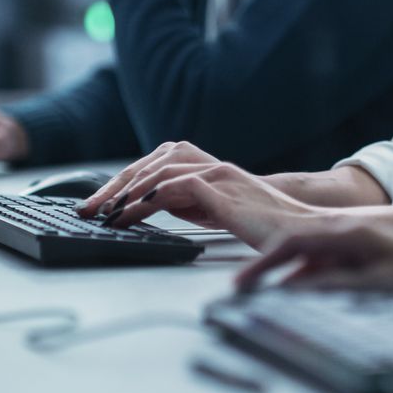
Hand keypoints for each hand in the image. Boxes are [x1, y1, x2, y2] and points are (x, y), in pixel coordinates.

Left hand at [77, 141, 316, 248]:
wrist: (304, 229)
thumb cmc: (263, 225)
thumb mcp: (215, 209)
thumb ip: (186, 201)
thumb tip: (148, 207)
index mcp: (205, 166)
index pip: (152, 166)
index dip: (120, 184)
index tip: (96, 205)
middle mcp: (209, 163)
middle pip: (149, 164)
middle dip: (114, 187)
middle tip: (87, 209)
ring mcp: (217, 174)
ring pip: (160, 170)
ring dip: (127, 192)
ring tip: (105, 213)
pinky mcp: (224, 191)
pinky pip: (179, 185)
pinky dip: (152, 196)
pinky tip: (134, 210)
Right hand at [234, 219, 392, 300]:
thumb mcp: (379, 284)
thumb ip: (336, 283)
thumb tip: (294, 290)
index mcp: (349, 233)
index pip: (293, 243)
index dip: (264, 266)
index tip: (242, 285)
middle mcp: (347, 231)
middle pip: (292, 243)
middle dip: (263, 264)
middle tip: (238, 288)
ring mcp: (351, 242)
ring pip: (304, 252)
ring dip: (279, 268)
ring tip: (253, 288)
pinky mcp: (358, 255)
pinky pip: (320, 262)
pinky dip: (300, 275)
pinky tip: (290, 290)